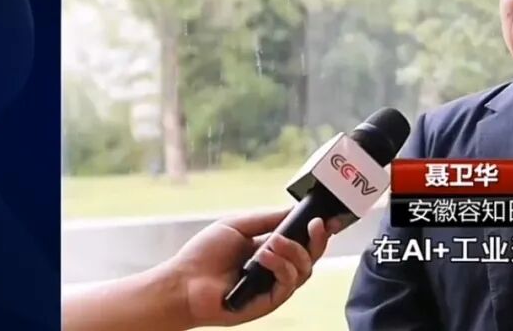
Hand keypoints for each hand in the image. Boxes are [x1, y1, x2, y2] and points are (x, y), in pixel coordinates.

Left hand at [162, 208, 345, 328]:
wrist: (182, 281)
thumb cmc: (203, 255)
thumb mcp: (238, 225)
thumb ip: (267, 218)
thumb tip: (293, 210)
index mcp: (271, 251)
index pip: (303, 242)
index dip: (319, 232)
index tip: (330, 218)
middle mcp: (276, 270)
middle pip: (311, 257)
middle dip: (318, 240)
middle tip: (314, 224)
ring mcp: (273, 288)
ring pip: (304, 271)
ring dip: (293, 252)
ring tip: (273, 242)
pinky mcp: (268, 303)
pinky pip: (287, 285)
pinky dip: (281, 267)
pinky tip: (265, 256)